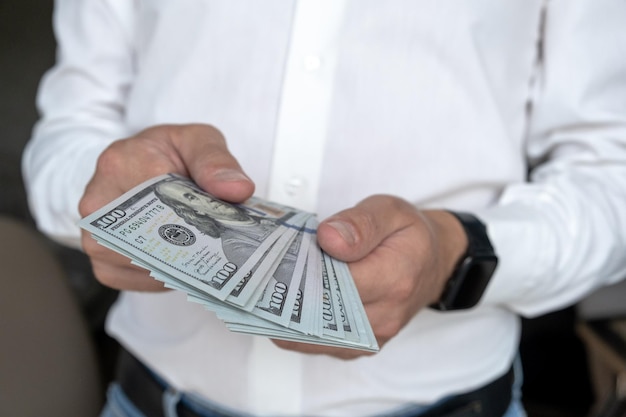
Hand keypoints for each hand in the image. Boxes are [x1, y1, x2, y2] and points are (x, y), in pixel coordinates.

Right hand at [78, 124, 253, 290]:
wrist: (140, 165)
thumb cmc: (168, 154)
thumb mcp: (197, 140)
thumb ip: (216, 161)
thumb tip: (237, 189)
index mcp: (120, 163)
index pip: (161, 196)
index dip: (197, 212)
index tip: (223, 220)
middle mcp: (97, 203)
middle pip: (152, 237)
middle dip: (193, 243)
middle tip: (223, 243)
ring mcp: (94, 237)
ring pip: (146, 265)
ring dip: (183, 263)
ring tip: (207, 250)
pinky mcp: (103, 265)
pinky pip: (141, 282)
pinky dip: (170, 276)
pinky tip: (184, 260)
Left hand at [271, 195, 467, 358]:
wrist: (431, 262)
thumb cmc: (409, 236)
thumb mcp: (391, 211)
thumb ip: (360, 223)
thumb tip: (329, 238)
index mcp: (394, 278)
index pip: (334, 282)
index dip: (302, 268)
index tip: (280, 254)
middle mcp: (384, 316)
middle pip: (319, 313)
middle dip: (287, 294)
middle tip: (264, 272)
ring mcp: (371, 337)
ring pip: (312, 337)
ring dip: (287, 314)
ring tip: (270, 286)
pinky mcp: (360, 346)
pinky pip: (318, 344)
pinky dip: (297, 326)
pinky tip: (287, 302)